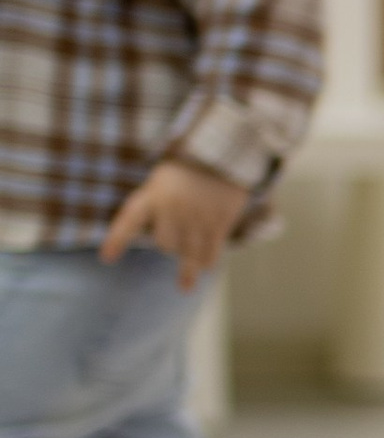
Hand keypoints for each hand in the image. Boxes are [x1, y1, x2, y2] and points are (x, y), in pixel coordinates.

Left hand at [99, 157, 248, 289]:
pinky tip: (205, 266)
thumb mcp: (161, 179)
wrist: (223, 154)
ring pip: (187, 254)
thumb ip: (155, 205)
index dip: (117, 239)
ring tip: (185, 283)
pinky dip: (206, 262)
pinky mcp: (219, 222)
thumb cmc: (187, 170)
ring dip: (188, 265)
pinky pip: (210, 252)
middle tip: (177, 234)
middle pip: (164, 243)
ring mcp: (197, 216)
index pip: (130, 219)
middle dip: (169, 243)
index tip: (107, 258)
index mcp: (153, 193)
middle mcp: (173, 207)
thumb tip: (163, 242)